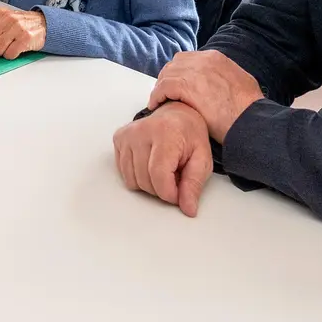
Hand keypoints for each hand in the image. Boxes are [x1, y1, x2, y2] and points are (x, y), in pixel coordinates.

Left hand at [0, 7, 45, 58]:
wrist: (44, 24)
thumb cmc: (20, 25)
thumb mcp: (2, 22)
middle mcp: (6, 19)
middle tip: (1, 43)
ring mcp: (17, 28)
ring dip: (2, 52)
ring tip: (10, 44)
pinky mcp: (25, 38)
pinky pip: (9, 54)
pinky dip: (11, 54)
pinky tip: (17, 48)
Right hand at [112, 102, 213, 216]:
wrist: (177, 113)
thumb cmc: (190, 135)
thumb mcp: (202, 159)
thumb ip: (194, 184)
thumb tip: (188, 208)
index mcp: (165, 133)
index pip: (159, 176)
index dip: (170, 194)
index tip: (179, 193)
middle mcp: (142, 131)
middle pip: (145, 181)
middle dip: (162, 189)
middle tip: (174, 176)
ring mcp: (128, 134)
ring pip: (133, 181)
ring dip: (149, 184)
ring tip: (163, 169)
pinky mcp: (119, 138)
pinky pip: (124, 173)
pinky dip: (138, 175)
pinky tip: (149, 163)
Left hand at [148, 50, 263, 143]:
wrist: (251, 119)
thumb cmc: (249, 108)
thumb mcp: (240, 82)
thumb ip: (224, 77)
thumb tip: (218, 84)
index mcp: (215, 58)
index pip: (188, 59)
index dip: (179, 73)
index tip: (175, 85)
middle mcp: (203, 60)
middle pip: (175, 64)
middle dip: (168, 78)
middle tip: (165, 93)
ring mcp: (194, 71)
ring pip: (167, 74)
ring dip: (161, 87)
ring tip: (159, 100)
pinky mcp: (186, 86)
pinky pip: (163, 88)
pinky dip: (157, 96)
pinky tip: (156, 105)